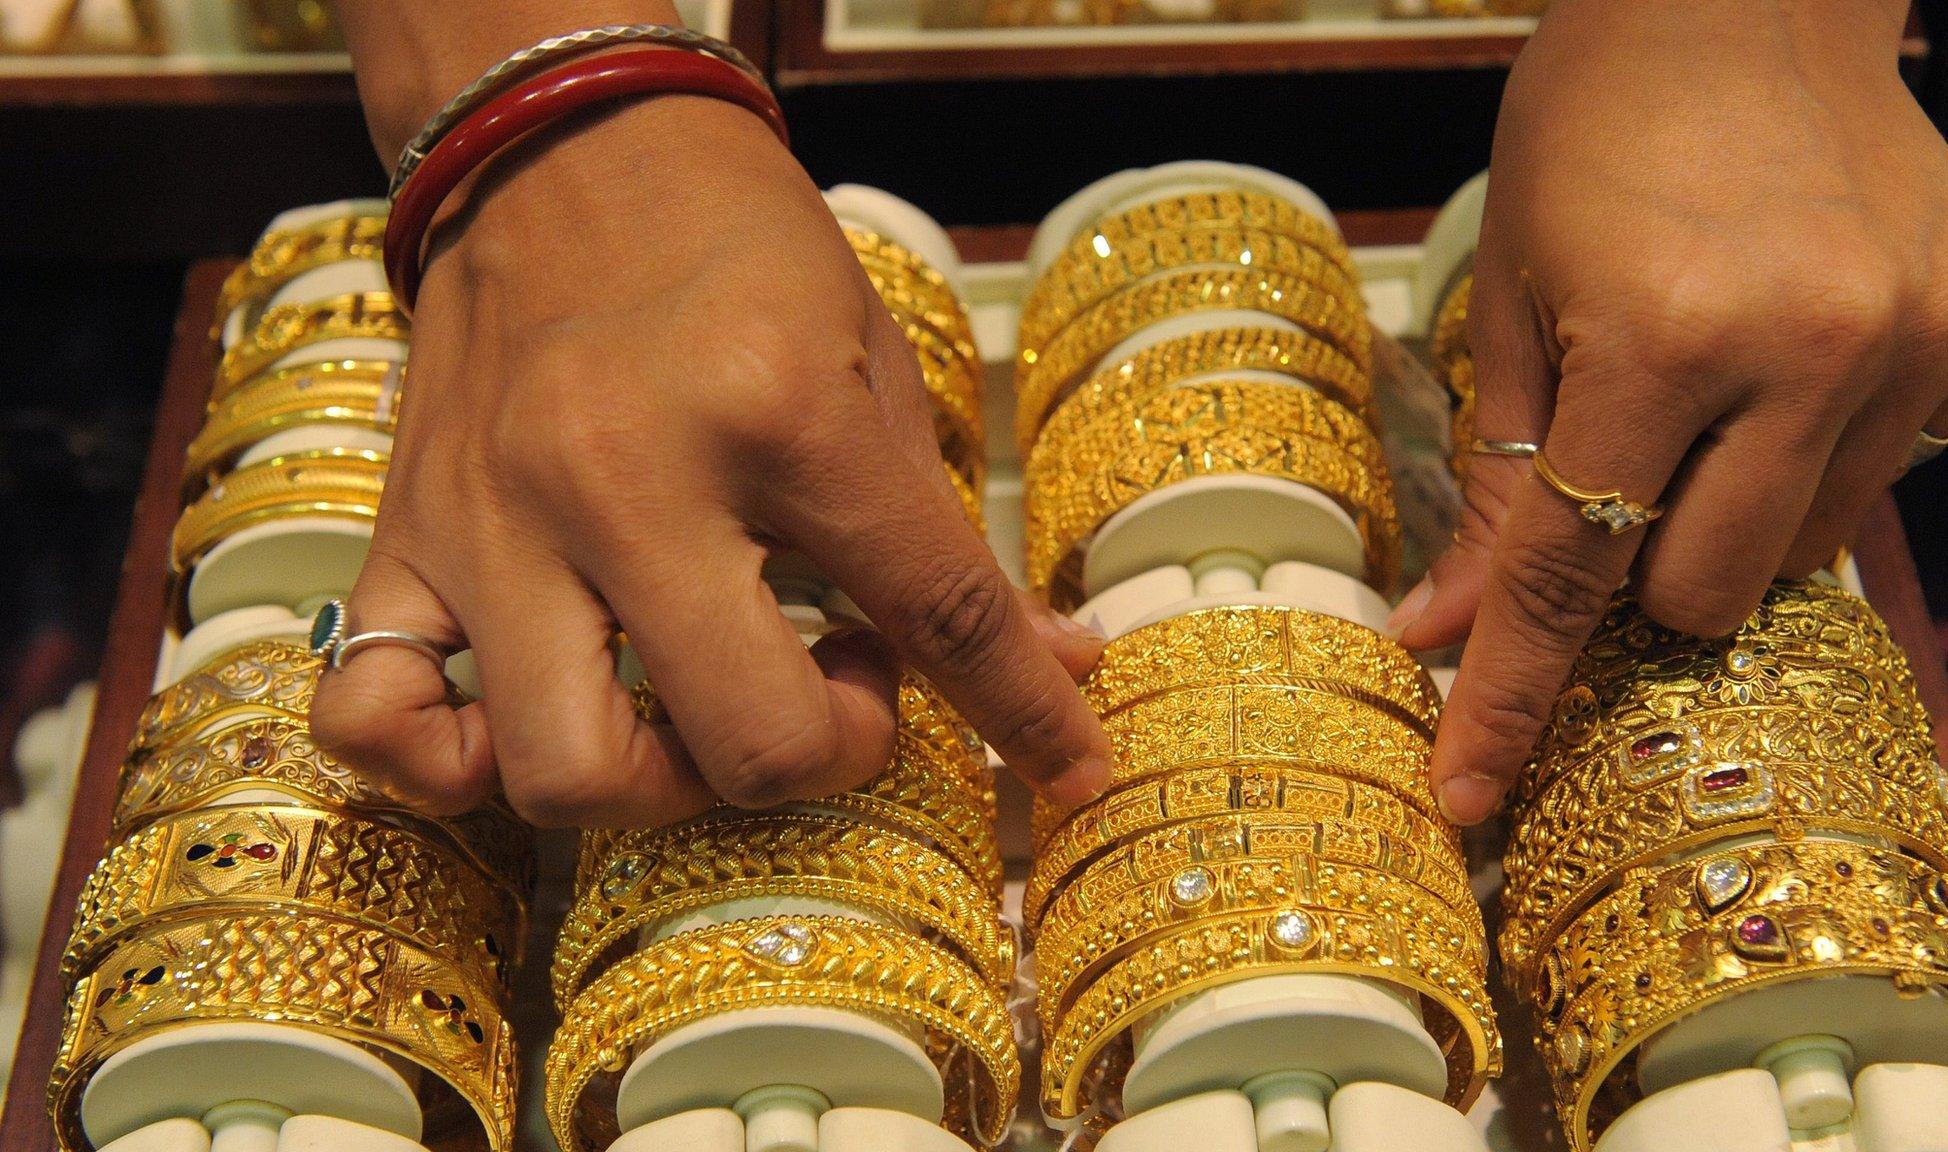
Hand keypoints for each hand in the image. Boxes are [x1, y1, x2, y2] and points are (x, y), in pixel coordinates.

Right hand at [309, 97, 1110, 825]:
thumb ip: (951, 539)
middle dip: (827, 754)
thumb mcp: (874, 366)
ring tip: (700, 707)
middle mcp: (623, 478)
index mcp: (775, 411)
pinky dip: (450, 764)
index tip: (1068, 767)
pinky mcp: (405, 539)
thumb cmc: (739, 250)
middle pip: (747, 744)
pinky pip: (375, 720)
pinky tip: (529, 722)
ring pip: (564, 774)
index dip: (1025, 714)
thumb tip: (1063, 668)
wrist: (564, 147)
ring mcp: (495, 521)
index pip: (934, 612)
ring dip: (664, 784)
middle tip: (837, 685)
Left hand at [1388, 0, 1947, 824]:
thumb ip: (1499, 481)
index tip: (1466, 795)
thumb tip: (1444, 631)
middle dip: (1639, 573)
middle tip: (1620, 474)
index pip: (1570, 576)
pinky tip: (1794, 349)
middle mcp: (1814, 349)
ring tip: (1710, 389)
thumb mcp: (1514, 299)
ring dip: (1736, 511)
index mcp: (1663, 337)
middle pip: (1704, 595)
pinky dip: (1825, 445)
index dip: (1507, 697)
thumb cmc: (1598, 130)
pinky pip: (1891, 467)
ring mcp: (1922, 337)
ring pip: (1805, 548)